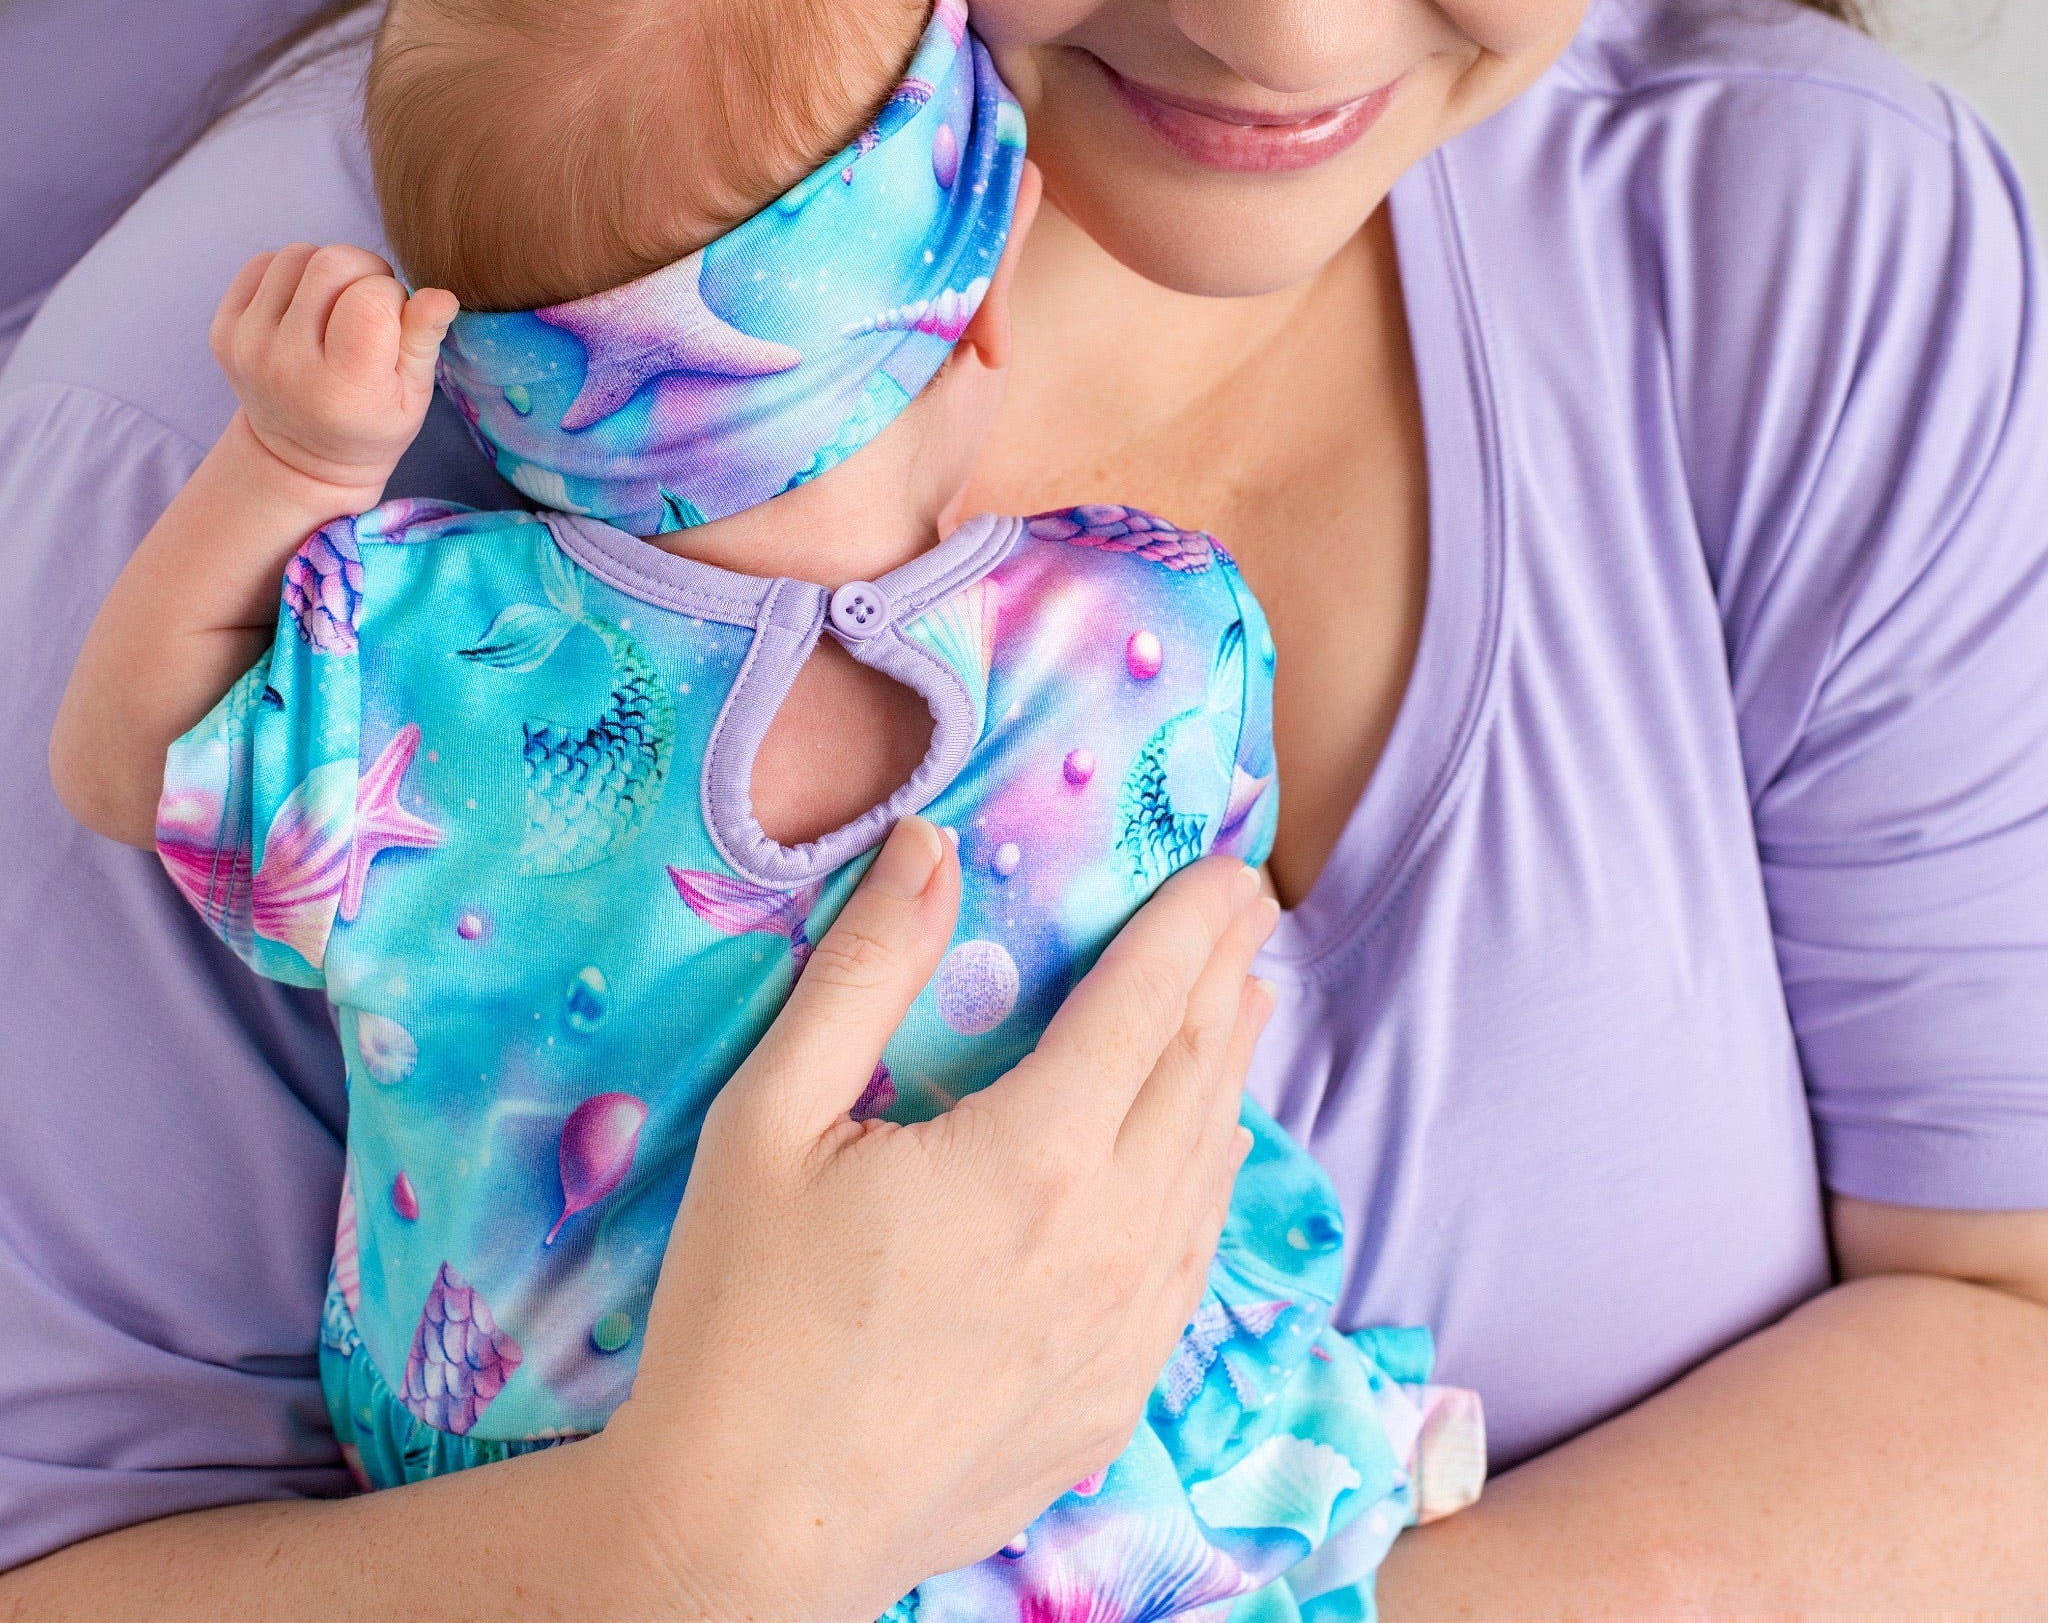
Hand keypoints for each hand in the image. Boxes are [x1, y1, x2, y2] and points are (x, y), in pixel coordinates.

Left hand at [209, 242, 456, 500]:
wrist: (297, 458)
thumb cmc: (371, 424)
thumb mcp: (413, 398)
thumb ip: (423, 342)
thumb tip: (440, 294)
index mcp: (342, 387)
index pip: (372, 297)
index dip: (394, 297)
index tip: (395, 323)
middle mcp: (285, 363)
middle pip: (332, 263)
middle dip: (364, 272)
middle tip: (371, 307)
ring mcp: (247, 344)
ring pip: (298, 255)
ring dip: (327, 271)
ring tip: (338, 307)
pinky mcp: (223, 329)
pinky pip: (264, 262)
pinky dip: (293, 274)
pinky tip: (306, 308)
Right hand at [600, 818, 1277, 1621]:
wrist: (747, 1537)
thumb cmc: (740, 1319)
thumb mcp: (770, 1119)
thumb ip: (861, 971)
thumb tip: (930, 846)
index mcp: (1035, 1158)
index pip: (1148, 1002)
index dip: (1191, 923)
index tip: (1226, 868)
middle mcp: (1111, 1241)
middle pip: (1198, 1073)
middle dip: (1224, 976)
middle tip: (1242, 912)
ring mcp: (1126, 1331)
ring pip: (1210, 1166)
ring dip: (1229, 1069)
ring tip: (1241, 1003)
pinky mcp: (1116, 1398)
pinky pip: (1194, 1257)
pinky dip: (1210, 1174)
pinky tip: (1202, 1150)